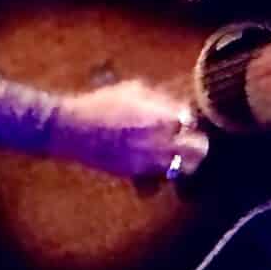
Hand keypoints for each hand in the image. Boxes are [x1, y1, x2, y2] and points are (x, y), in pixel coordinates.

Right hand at [48, 80, 209, 181]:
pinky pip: (159, 179)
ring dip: (184, 160)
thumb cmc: (101, 103)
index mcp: (162, 116)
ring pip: (182, 168)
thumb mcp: (133, 90)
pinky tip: (156, 165)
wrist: (73, 128)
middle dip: (197, 143)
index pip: (189, 120)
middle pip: (197, 148)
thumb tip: (175, 105)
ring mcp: (148, 160)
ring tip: (178, 155)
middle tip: (191, 139)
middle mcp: (161, 141)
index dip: (187, 120)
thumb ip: (159, 98)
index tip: (182, 119)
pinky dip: (162, 174)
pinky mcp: (134, 174)